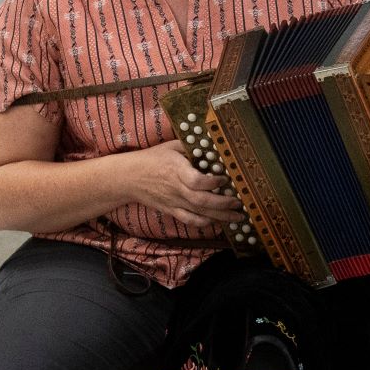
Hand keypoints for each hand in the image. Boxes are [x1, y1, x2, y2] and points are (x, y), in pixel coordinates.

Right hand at [123, 141, 244, 229]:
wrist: (129, 177)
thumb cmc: (153, 158)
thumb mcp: (172, 146)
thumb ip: (192, 147)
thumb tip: (214, 146)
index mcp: (176, 170)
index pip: (196, 181)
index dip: (213, 182)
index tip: (225, 178)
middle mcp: (176, 189)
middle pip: (201, 201)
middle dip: (224, 204)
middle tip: (239, 203)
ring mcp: (174, 202)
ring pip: (199, 213)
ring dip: (220, 217)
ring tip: (237, 217)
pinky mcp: (171, 210)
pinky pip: (189, 220)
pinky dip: (204, 223)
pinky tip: (218, 222)